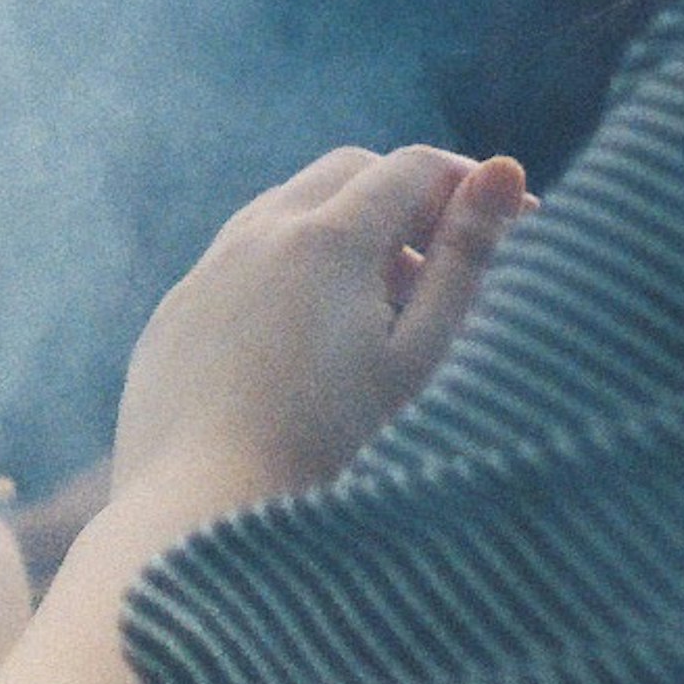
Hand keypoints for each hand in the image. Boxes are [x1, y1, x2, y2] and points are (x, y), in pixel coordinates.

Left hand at [111, 144, 528, 528]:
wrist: (199, 515)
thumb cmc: (328, 443)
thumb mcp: (417, 353)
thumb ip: (464, 259)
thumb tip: (505, 167)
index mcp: (325, 238)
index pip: (411, 168)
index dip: (468, 185)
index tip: (512, 224)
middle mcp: (254, 238)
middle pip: (344, 174)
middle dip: (402, 199)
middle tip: (439, 267)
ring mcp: (203, 275)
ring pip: (283, 211)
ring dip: (340, 233)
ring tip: (377, 310)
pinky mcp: (171, 317)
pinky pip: (234, 264)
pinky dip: (282, 272)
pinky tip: (304, 342)